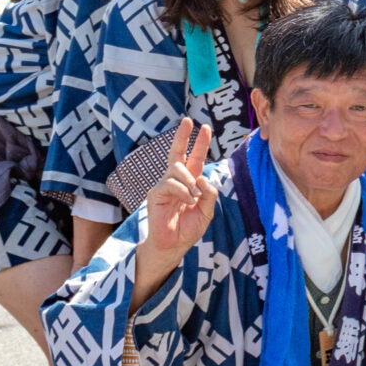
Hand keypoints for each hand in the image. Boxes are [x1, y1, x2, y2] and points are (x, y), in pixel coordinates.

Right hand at [143, 120, 216, 257]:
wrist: (174, 245)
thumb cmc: (189, 227)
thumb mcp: (207, 210)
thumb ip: (209, 194)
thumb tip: (203, 178)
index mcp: (190, 182)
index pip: (194, 158)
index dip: (200, 143)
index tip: (205, 127)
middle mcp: (176, 180)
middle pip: (177, 153)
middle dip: (183, 136)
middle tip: (188, 121)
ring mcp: (164, 185)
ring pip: (178, 169)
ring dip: (190, 181)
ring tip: (194, 197)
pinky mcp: (156, 194)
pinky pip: (171, 184)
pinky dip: (183, 191)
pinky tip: (187, 201)